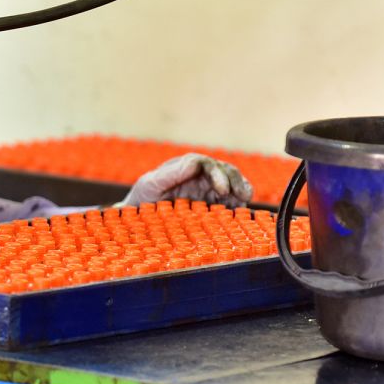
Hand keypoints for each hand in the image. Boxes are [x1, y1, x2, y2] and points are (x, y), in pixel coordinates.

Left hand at [120, 153, 253, 207]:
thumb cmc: (141, 198)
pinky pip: (229, 202)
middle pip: (224, 171)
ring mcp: (206, 191)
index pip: (206, 164)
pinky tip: (241, 212)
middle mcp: (199, 177)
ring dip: (241, 190)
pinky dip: (238, 205)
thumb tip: (193, 163)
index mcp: (185, 168)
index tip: (222, 188)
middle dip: (235, 181)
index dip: (217, 174)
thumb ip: (169, 173)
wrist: (138, 220)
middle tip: (242, 195)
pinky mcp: (211, 207)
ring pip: (231, 184)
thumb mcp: (149, 184)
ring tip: (245, 200)